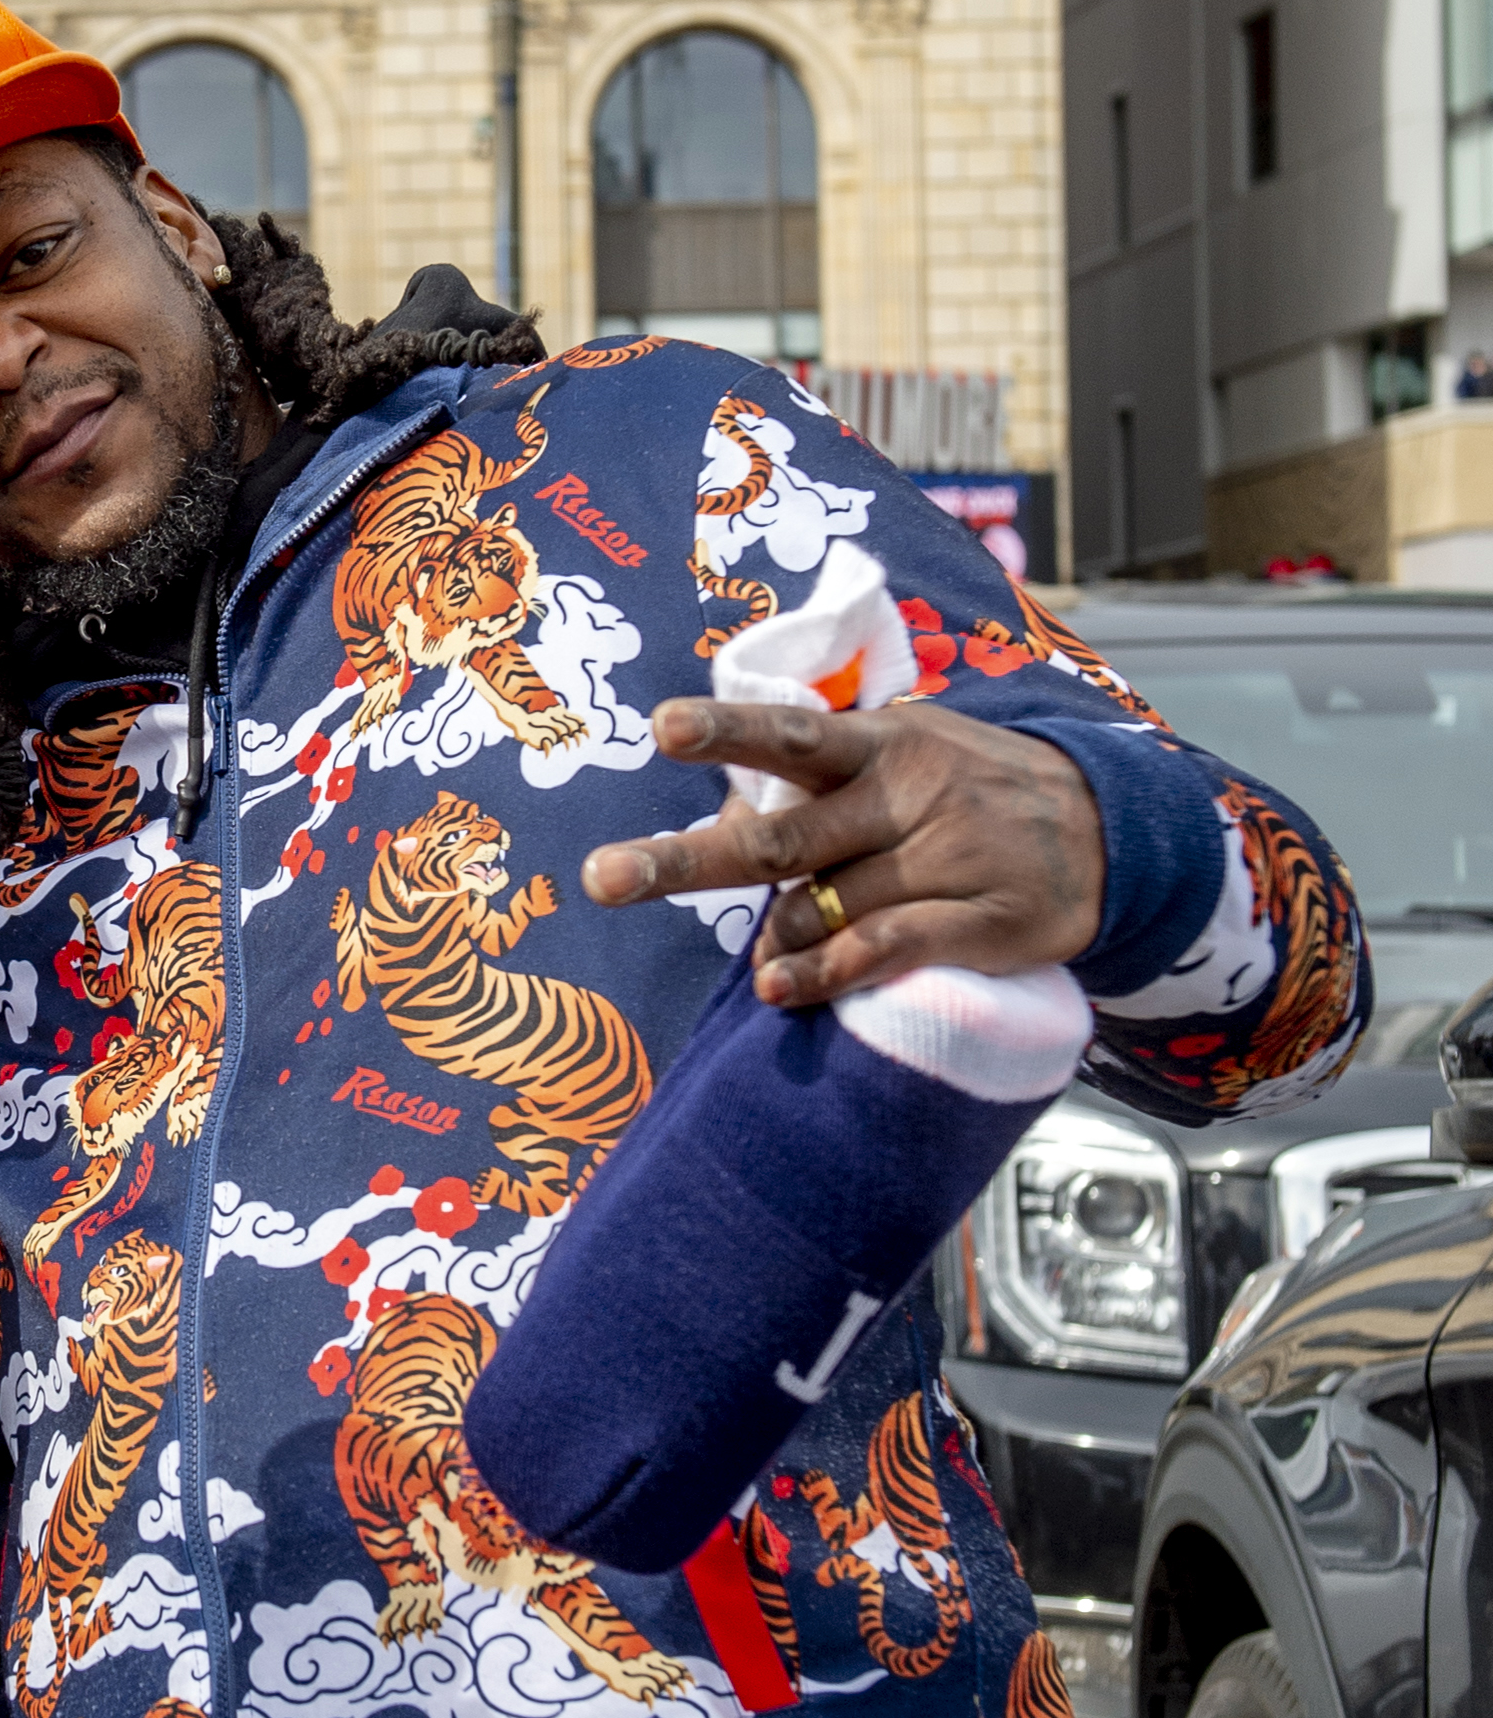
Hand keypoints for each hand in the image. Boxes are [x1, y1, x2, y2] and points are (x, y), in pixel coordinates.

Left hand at [579, 697, 1105, 1007]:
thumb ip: (819, 784)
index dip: (727, 730)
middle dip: (685, 859)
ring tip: (757, 963)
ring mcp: (947, 855)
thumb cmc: (972, 794)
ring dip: (771, 938)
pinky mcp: (981, 919)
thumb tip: (716, 816)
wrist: (1114, 835)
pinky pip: (882, 949)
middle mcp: (908, 792)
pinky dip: (823, 974)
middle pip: (780, 832)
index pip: (791, 734)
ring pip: (822, 903)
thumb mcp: (909, 756)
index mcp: (882, 743)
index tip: (663, 727)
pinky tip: (781, 989)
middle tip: (604, 877)